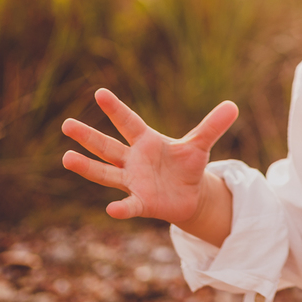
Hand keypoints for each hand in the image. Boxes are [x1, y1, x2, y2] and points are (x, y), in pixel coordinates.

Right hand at [61, 88, 237, 224]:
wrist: (189, 195)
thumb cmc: (187, 165)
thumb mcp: (201, 144)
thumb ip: (213, 126)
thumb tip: (234, 105)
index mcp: (147, 141)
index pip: (129, 122)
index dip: (116, 109)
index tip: (99, 92)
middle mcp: (134, 160)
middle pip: (107, 146)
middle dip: (88, 137)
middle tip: (66, 124)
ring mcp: (133, 181)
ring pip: (106, 173)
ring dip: (87, 168)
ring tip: (66, 158)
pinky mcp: (142, 202)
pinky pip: (129, 204)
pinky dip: (121, 207)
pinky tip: (111, 209)